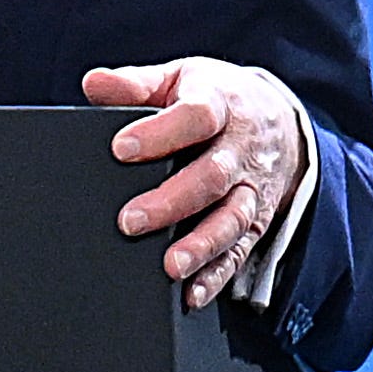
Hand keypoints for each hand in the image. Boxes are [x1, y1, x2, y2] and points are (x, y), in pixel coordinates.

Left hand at [85, 57, 311, 307]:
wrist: (279, 120)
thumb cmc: (215, 99)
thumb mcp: (179, 78)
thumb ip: (135, 84)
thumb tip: (93, 83)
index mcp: (220, 104)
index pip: (196, 115)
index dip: (160, 132)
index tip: (120, 148)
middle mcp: (241, 149)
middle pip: (212, 177)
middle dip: (172, 201)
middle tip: (129, 220)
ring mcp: (252, 187)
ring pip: (232, 218)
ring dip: (202, 244)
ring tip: (171, 265)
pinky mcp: (257, 220)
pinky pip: (240, 251)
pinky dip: (218, 275)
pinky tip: (192, 293)